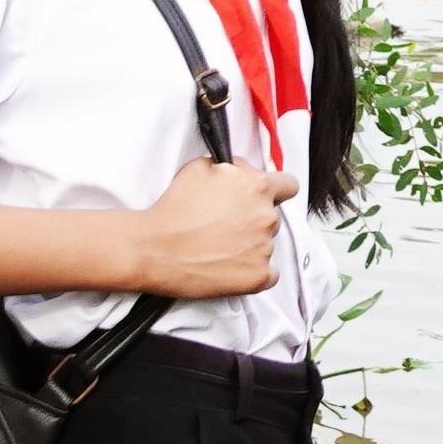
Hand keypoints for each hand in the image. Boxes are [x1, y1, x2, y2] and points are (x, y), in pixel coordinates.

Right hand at [134, 158, 297, 297]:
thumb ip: (231, 167)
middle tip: (227, 225)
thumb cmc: (172, 209)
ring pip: (267, 244)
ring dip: (250, 245)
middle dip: (253, 219)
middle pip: (272, 216)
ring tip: (219, 247)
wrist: (153, 248)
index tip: (265, 197)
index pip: (289, 185)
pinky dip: (253, 272)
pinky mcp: (257, 276)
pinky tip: (232, 267)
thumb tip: (241, 170)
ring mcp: (264, 248)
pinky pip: (268, 274)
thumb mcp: (201, 167)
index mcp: (258, 187)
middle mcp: (266, 217)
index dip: (276, 191)